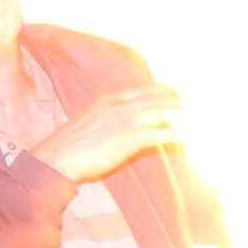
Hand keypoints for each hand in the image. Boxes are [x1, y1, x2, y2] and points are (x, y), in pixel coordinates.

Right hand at [29, 86, 182, 182]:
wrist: (57, 157)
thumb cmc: (66, 147)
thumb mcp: (84, 124)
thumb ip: (100, 121)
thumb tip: (110, 128)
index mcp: (104, 101)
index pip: (136, 91)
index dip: (154, 90)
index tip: (167, 89)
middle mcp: (117, 107)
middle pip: (150, 98)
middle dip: (170, 97)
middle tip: (185, 98)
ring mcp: (125, 121)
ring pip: (157, 112)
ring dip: (175, 112)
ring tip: (189, 112)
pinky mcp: (130, 138)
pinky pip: (157, 134)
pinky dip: (171, 134)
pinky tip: (181, 138)